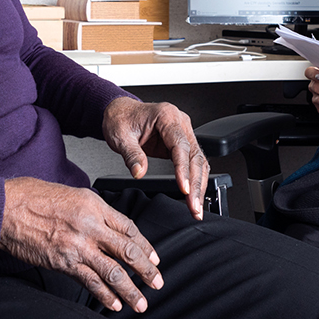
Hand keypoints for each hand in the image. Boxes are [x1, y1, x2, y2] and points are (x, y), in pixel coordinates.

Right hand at [1, 176, 162, 312]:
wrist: (5, 208)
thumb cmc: (31, 197)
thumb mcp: (70, 194)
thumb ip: (91, 210)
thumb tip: (106, 225)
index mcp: (94, 205)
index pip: (129, 227)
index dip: (145, 245)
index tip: (154, 257)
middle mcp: (91, 225)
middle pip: (128, 251)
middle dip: (147, 270)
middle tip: (158, 283)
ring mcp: (79, 246)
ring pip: (114, 271)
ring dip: (131, 290)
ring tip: (141, 303)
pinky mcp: (64, 262)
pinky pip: (91, 282)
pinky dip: (105, 295)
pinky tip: (114, 304)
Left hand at [102, 97, 209, 218]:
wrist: (119, 112)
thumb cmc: (120, 119)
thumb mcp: (120, 137)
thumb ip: (131, 154)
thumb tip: (139, 173)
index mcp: (167, 116)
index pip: (181, 146)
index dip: (183, 169)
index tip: (185, 188)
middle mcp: (179, 123)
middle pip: (195, 155)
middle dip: (197, 183)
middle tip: (194, 206)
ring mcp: (183, 132)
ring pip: (199, 160)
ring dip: (199, 184)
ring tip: (196, 207)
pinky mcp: (181, 143)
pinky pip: (192, 161)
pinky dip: (195, 179)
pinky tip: (194, 195)